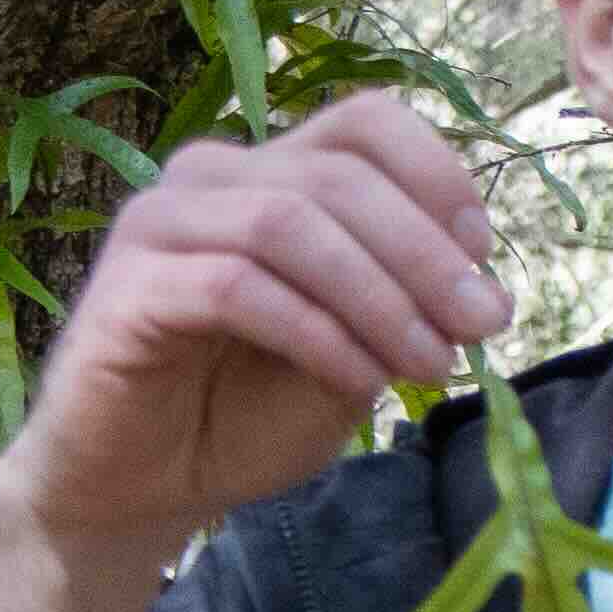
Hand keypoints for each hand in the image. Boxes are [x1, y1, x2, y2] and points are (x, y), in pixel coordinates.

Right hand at [0, 99, 507, 611]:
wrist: (139, 489)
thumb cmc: (239, 416)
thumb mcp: (349, 358)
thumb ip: (399, 311)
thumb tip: (481, 291)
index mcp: (268, 172)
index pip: (363, 122)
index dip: (436, 174)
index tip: (484, 256)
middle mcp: (210, 177)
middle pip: (338, 174)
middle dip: (425, 252)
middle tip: (481, 326)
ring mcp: (160, 223)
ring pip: (289, 221)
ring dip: (377, 294)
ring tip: (428, 364)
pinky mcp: (128, 286)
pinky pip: (238, 287)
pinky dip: (316, 333)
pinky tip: (359, 380)